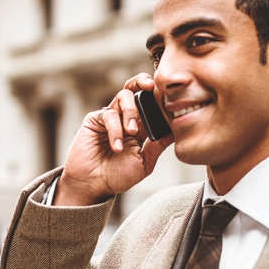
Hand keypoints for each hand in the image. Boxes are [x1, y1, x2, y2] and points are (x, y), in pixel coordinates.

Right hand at [54, 74, 173, 205]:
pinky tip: (116, 146)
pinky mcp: (95, 120)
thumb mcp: (144, 162)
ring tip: (132, 131)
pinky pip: (109, 114)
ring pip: (124, 96)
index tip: (170, 96)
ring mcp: (111, 117)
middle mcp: (126, 117)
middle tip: (151, 87)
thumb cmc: (117, 176)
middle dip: (143, 82)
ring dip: (131, 112)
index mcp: (141, 126)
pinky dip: (115, 129)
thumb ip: (158, 145)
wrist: (93, 186)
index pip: (152, 103)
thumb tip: (176, 129)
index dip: (159, 96)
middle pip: (135, 88)